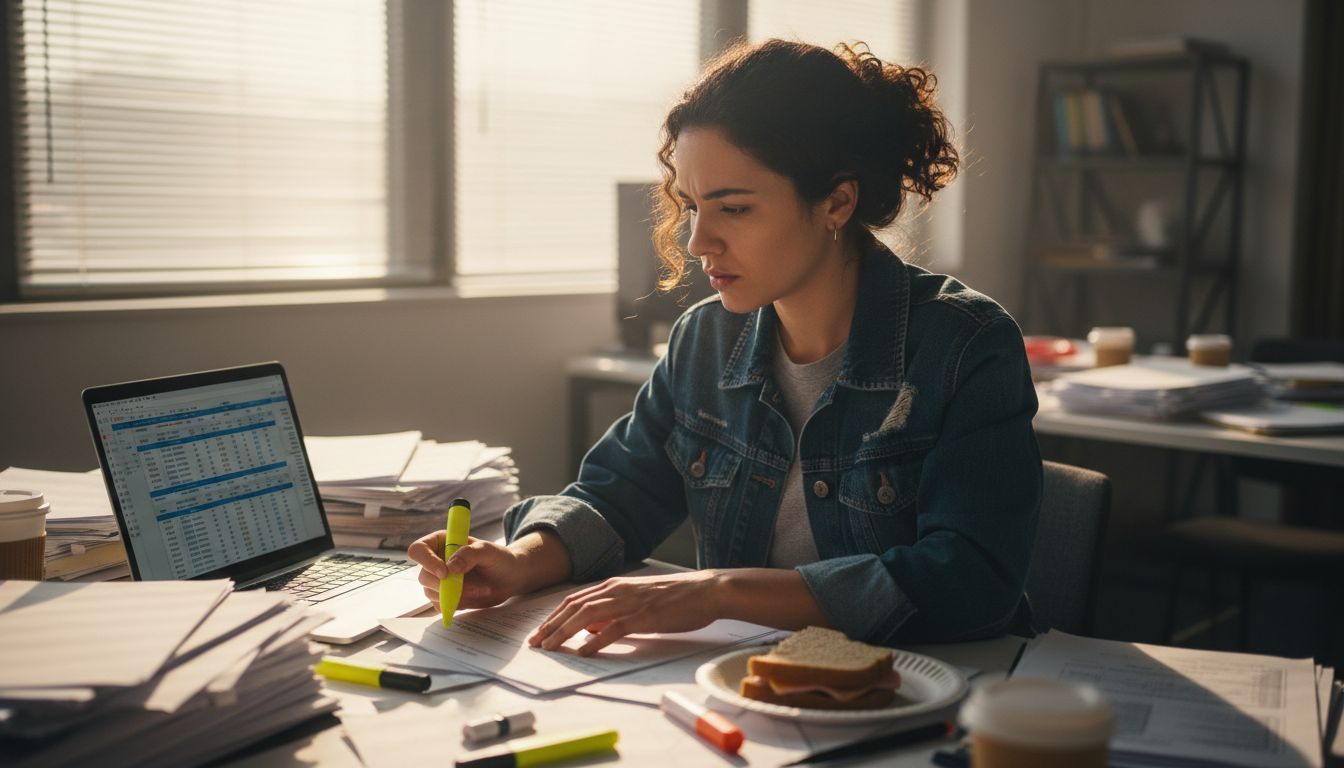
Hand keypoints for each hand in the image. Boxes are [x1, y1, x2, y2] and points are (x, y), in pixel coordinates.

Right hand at [406, 532, 530, 610]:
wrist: (510, 577)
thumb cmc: (499, 558)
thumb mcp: (488, 550)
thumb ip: (470, 554)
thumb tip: (450, 567)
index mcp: (442, 542)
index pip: (418, 550)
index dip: (426, 561)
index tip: (445, 572)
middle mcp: (436, 561)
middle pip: (424, 576)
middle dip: (449, 585)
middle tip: (477, 586)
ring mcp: (439, 580)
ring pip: (431, 593)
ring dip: (457, 595)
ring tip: (481, 589)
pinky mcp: (445, 596)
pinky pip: (440, 605)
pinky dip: (457, 604)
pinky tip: (475, 595)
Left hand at [527, 570, 725, 655]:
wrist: (706, 591)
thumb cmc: (675, 598)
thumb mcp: (638, 601)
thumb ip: (614, 611)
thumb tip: (591, 628)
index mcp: (615, 585)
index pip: (575, 600)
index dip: (554, 615)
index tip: (540, 631)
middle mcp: (617, 590)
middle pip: (574, 606)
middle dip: (550, 625)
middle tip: (535, 643)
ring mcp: (629, 602)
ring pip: (587, 616)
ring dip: (564, 632)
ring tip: (550, 647)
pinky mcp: (644, 616)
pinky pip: (613, 628)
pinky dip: (595, 640)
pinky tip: (583, 651)